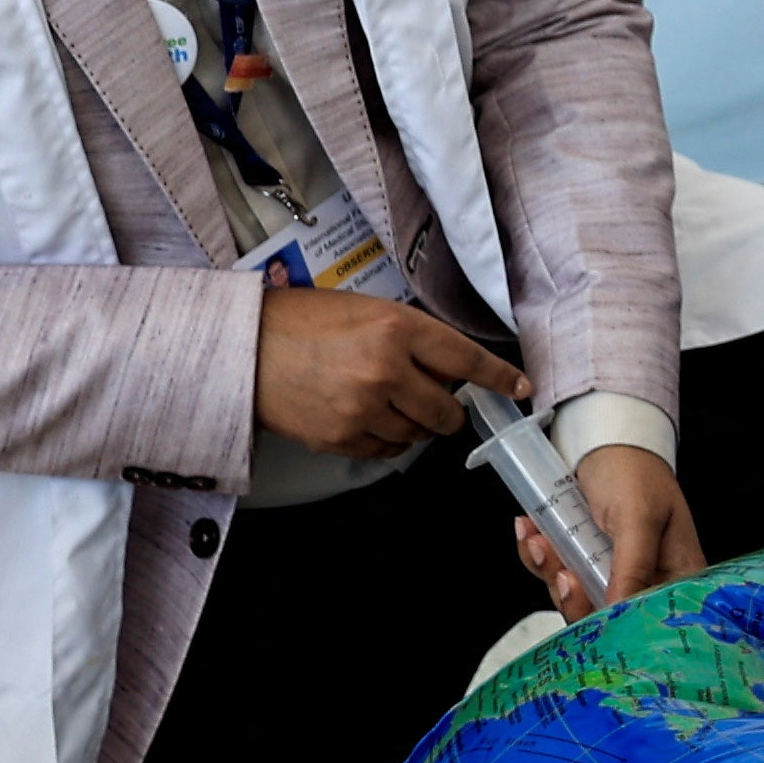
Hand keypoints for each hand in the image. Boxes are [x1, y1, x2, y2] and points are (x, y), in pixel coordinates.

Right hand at [250, 288, 513, 458]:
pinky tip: (368, 418)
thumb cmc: (302, 321)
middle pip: (447, 410)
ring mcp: (362, 409)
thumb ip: (411, 338)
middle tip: (438, 401)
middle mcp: (385, 370)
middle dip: (450, 410)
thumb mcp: (366, 311)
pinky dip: (388, 440)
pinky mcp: (340, 438)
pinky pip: (386, 450)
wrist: (243, 349)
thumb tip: (452, 371)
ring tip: (388, 403)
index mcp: (396, 328)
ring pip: (418, 434)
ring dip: (415, 424)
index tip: (520, 388)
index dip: (498, 377)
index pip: (466, 359)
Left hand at [545, 444, 697, 611]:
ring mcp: (610, 572)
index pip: (647, 619)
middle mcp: (645, 581)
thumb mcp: (638, 519)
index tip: (586, 606)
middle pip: (605, 617)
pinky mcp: (582, 561)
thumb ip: (631, 569)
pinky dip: (538, 557)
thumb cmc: (635, 471)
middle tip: (559, 573)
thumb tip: (618, 616)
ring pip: (573, 597)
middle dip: (572, 596)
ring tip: (537, 540)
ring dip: (549, 570)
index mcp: (675, 576)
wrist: (606, 435)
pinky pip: (555, 575)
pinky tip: (530, 532)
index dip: (614, 624)